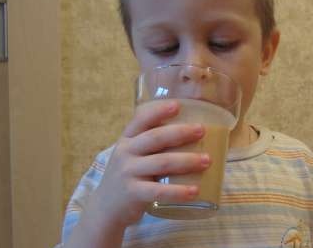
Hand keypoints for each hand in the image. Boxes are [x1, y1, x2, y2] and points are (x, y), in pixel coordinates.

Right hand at [88, 100, 210, 227]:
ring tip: (207, 160)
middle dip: (180, 132)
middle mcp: (126, 152)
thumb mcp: (133, 155)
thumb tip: (191, 132)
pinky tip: (195, 191)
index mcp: (127, 139)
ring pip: (162, 163)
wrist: (106, 208)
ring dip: (187, 160)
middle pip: (155, 138)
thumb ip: (152, 144)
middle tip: (202, 130)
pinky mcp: (133, 193)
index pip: (141, 119)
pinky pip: (159, 191)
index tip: (177, 105)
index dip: (159, 111)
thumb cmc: (129, 176)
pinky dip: (178, 191)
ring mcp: (128, 172)